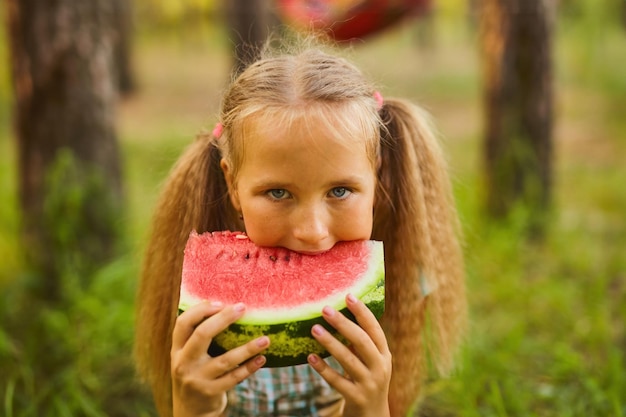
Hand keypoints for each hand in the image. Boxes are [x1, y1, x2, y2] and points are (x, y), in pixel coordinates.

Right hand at [171, 301, 270, 416]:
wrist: (190, 411)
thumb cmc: (195, 373)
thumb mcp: (187, 356)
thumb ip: (197, 336)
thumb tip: (223, 305)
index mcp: (177, 350)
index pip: (182, 323)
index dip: (200, 310)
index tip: (220, 302)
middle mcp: (183, 363)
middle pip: (202, 335)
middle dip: (223, 319)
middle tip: (242, 307)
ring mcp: (196, 379)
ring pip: (225, 360)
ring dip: (247, 348)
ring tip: (266, 339)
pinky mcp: (210, 393)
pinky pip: (234, 378)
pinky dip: (249, 368)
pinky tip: (262, 359)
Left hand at [307, 294, 391, 416]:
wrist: (373, 416)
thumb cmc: (367, 381)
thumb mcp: (371, 362)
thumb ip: (361, 343)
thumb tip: (341, 315)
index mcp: (384, 354)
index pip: (374, 329)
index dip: (362, 312)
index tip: (348, 296)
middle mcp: (380, 367)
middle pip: (361, 341)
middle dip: (343, 324)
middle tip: (325, 309)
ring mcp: (370, 384)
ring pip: (348, 359)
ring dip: (330, 343)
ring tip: (314, 329)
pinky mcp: (357, 398)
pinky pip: (337, 381)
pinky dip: (323, 368)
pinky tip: (310, 358)